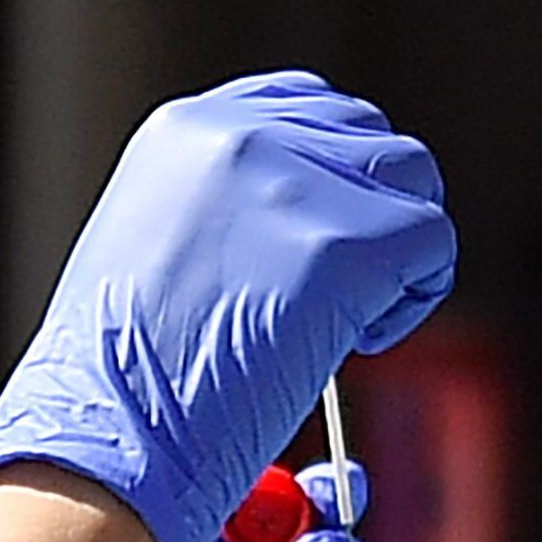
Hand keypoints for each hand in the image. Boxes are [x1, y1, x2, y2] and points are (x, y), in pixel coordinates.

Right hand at [0, 72, 452, 541]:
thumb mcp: (155, 246)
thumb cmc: (124, 377)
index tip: (321, 238)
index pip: (307, 104)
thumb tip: (303, 216)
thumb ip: (227, 208)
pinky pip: (432, 243)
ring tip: (350, 321)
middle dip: (375, 212)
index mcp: (188, 130)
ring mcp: (294, 187)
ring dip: (401, 252)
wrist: (109, 436)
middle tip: (342, 294)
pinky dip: (415, 297)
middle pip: (370, 136)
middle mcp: (242, 137)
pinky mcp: (342, 249)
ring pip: (412, 181)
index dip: (335, 175)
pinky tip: (359, 342)